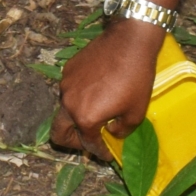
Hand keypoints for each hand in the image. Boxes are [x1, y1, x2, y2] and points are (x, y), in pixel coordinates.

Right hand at [50, 18, 164, 154]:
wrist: (130, 40)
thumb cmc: (136, 77)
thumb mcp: (137, 112)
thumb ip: (122, 130)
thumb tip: (111, 132)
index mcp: (86, 117)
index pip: (88, 143)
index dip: (99, 152)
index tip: (106, 155)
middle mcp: (69, 103)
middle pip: (58, 132)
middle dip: (71, 142)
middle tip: (88, 140)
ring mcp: (66, 84)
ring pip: (66, 109)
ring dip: (79, 115)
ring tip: (98, 110)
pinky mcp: (68, 68)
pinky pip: (70, 89)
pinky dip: (81, 95)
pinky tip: (97, 89)